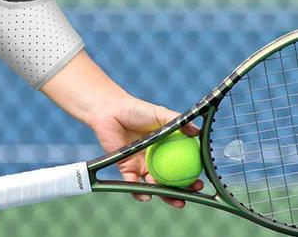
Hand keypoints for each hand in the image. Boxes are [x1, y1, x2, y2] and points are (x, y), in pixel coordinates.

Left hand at [87, 95, 203, 207]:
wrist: (110, 109)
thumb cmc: (135, 109)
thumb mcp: (160, 114)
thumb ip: (179, 122)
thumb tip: (199, 131)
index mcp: (164, 148)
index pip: (181, 166)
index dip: (191, 176)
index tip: (200, 181)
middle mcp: (154, 159)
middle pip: (170, 180)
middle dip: (183, 191)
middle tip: (191, 194)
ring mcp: (140, 165)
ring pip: (155, 185)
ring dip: (166, 196)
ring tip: (176, 201)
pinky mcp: (126, 167)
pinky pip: (133, 184)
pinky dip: (139, 193)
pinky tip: (146, 195)